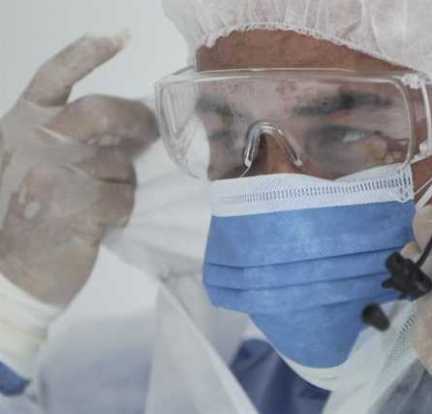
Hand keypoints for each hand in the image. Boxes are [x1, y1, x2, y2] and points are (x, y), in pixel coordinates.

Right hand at [0, 34, 156, 304]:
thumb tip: (127, 122)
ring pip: (119, 164)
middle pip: (100, 111)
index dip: (86, 54)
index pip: (52, 79)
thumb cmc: (25, 215)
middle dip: (135, 120)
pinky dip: (122, 210)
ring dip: (123, 183)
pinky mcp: (76, 208)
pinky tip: (102, 222)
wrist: (9, 274)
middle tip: (151, 132)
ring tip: (100, 203)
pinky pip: (123, 198)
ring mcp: (54, 175)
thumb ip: (70, 139)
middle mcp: (35, 144)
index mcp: (21, 127)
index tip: (120, 35)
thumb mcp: (33, 165)